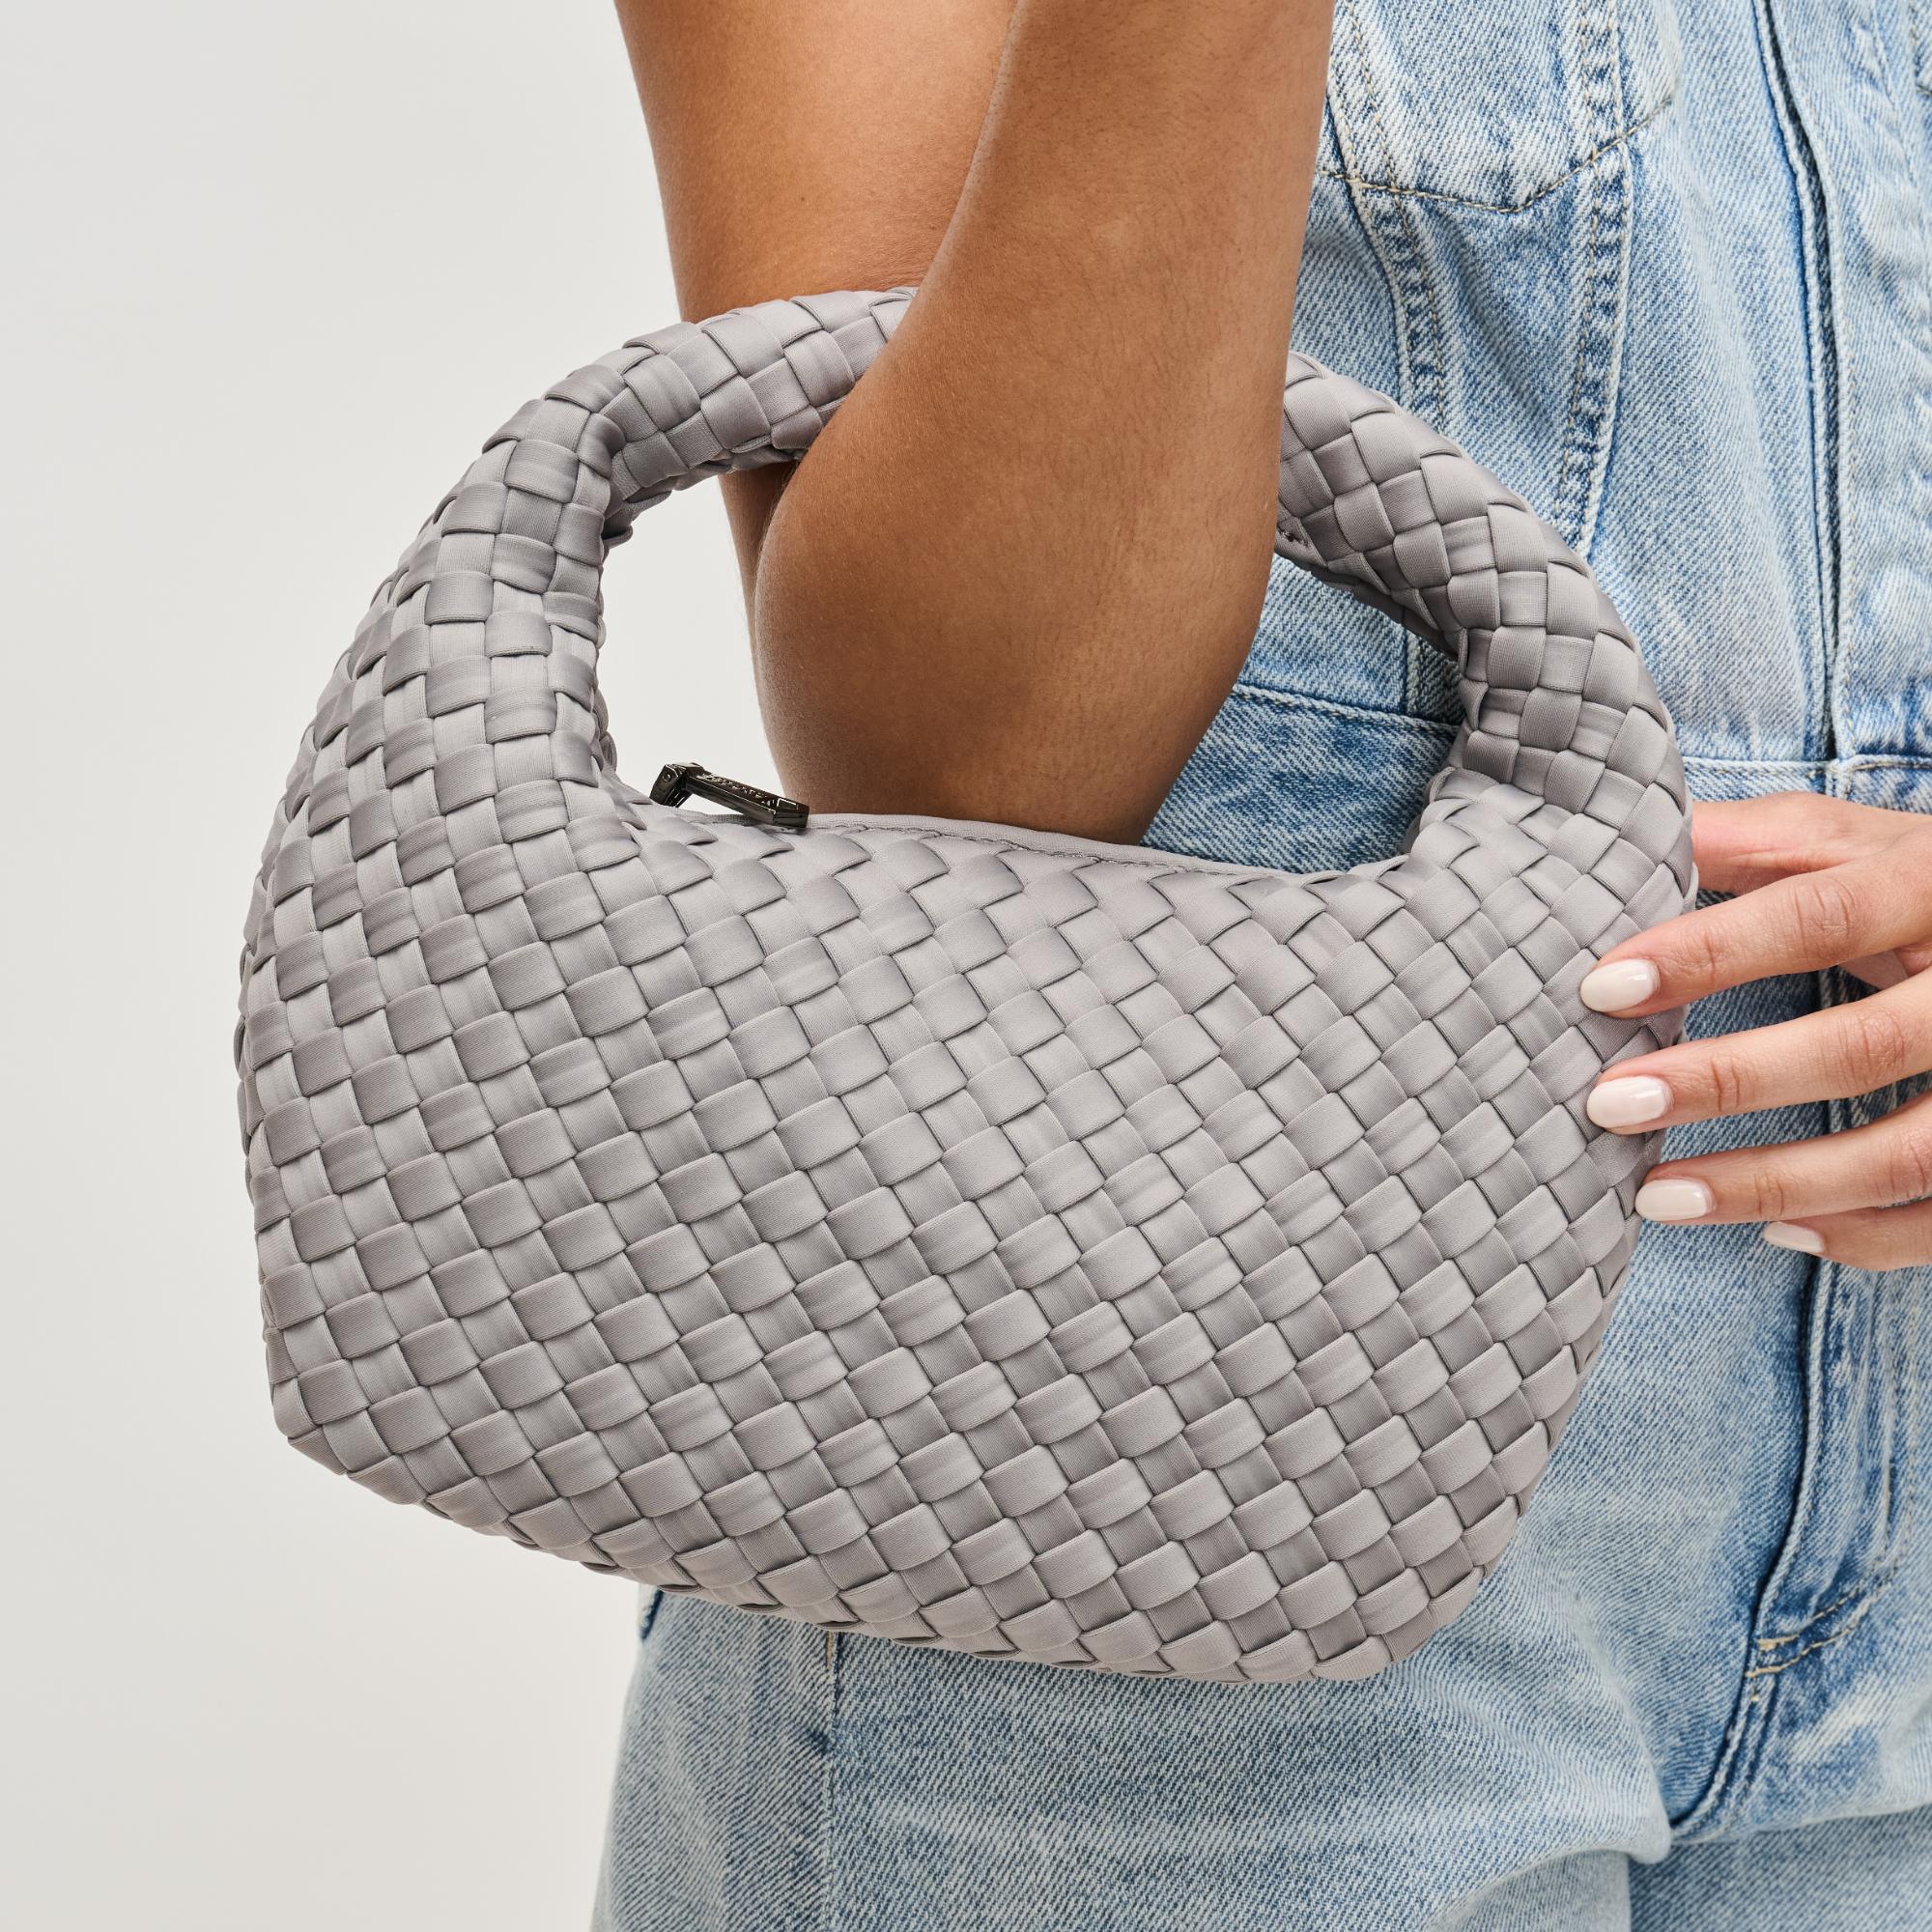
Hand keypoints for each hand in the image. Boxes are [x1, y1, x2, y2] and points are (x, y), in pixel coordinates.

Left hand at [1579, 792, 1931, 1271]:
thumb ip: (1752, 843)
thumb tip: (1622, 837)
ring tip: (1658, 1195)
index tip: (1603, 988)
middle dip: (1729, 1081)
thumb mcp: (1855, 844)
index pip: (1821, 917)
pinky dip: (1862, 1234)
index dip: (1710, 954)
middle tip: (1611, 1104)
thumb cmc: (1924, 886)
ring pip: (1910, 1151)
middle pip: (1862, 1047)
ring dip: (1776, 1183)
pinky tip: (1774, 1231)